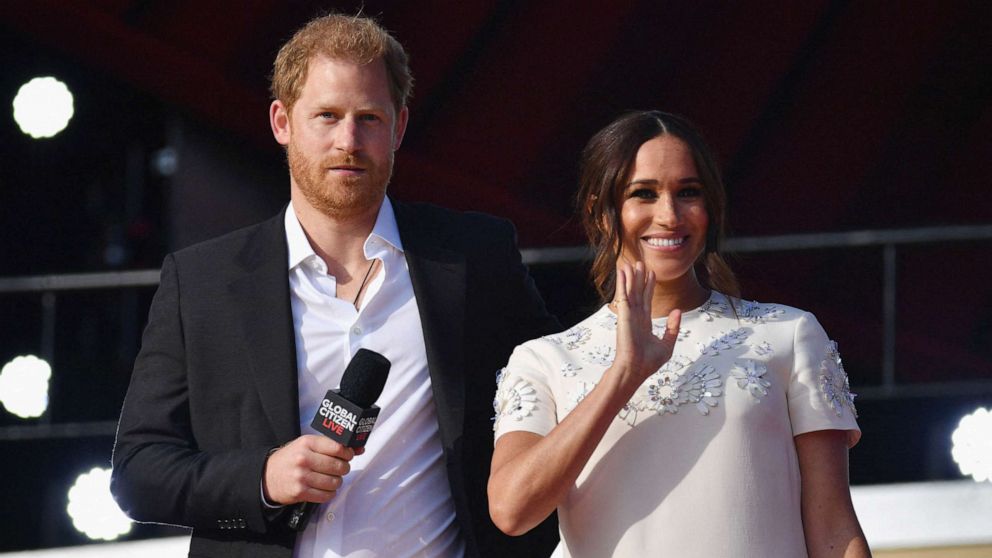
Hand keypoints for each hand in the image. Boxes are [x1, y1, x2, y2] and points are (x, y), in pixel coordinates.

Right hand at [262, 435, 363, 504]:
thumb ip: (331, 445)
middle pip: (339, 466)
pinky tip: (323, 488)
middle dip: (343, 468)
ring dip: (336, 482)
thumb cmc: (290, 459)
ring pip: (335, 482)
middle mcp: (304, 459)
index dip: (348, 453)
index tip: (348, 456)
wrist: (266, 476)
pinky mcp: (300, 492)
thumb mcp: (307, 445)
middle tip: (338, 468)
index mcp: (307, 443)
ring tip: (329, 478)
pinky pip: (326, 495)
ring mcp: (302, 476)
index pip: (338, 447)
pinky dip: (329, 493)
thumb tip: (359, 448)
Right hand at [612, 261, 680, 383]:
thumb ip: (673, 327)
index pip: (647, 300)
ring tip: (630, 262)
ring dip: (630, 276)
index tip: (651, 274)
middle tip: (640, 263)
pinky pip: (624, 294)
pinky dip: (623, 282)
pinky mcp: (624, 314)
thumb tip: (678, 311)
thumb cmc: (649, 362)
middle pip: (638, 292)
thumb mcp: (667, 344)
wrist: (636, 369)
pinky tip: (622, 271)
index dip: (649, 286)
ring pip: (630, 290)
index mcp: (644, 324)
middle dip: (639, 278)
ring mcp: (629, 315)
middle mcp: (635, 317)